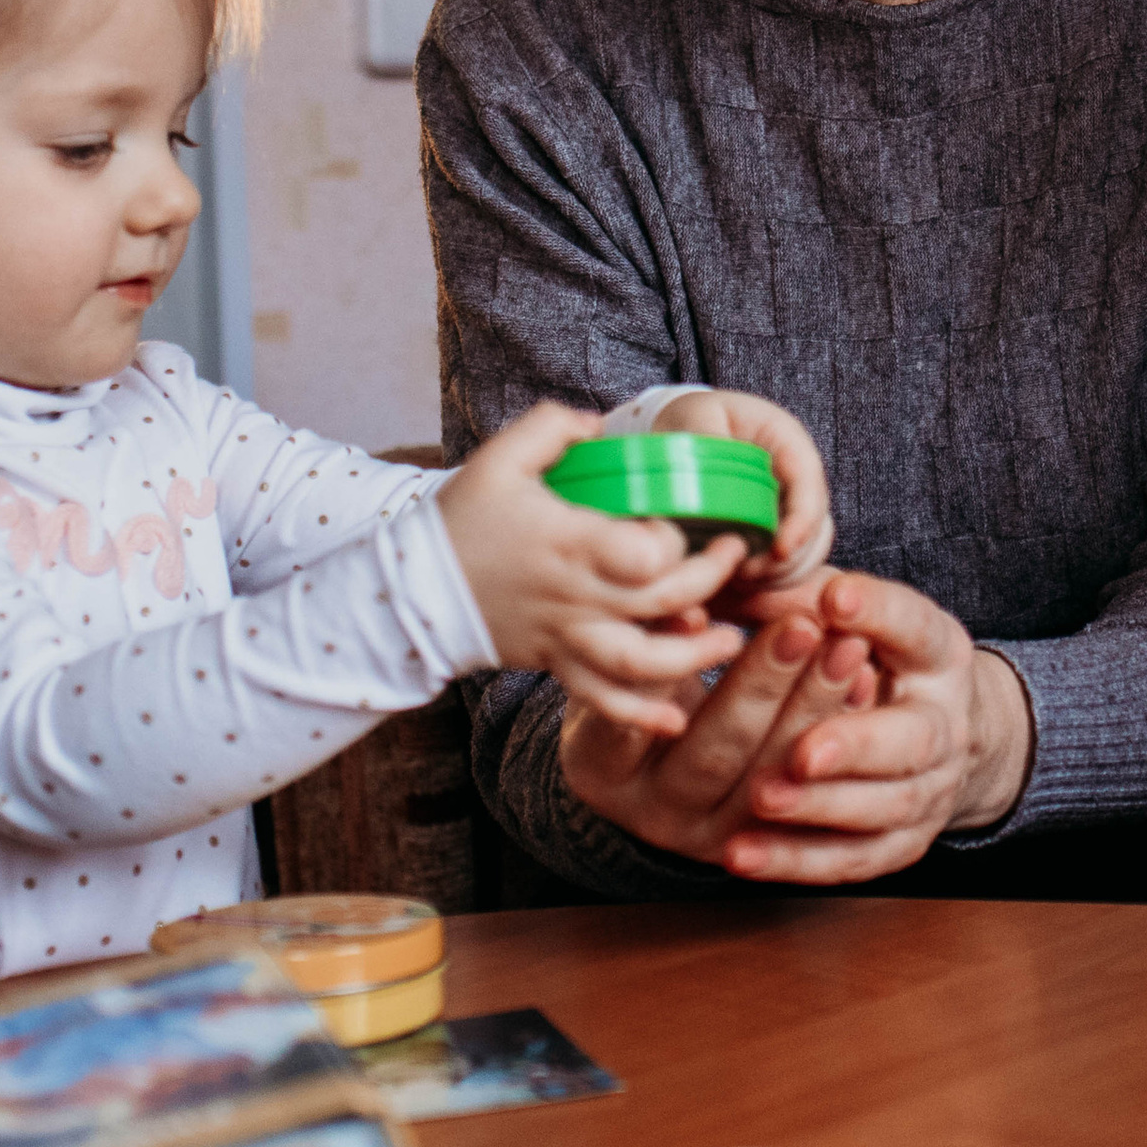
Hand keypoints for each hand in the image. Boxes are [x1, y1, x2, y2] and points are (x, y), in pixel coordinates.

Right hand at [437, 401, 746, 733]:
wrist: (411, 588)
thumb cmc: (461, 518)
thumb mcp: (500, 456)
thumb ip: (553, 426)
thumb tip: (600, 426)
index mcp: (568, 542)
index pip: (644, 553)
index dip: (672, 539)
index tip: (675, 521)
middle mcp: (575, 596)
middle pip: (661, 602)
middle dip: (711, 581)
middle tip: (734, 557)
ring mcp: (567, 637)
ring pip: (642, 662)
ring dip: (694, 656)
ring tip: (730, 640)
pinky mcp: (556, 663)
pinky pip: (603, 699)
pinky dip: (641, 715)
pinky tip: (675, 720)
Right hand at [558, 602, 877, 859]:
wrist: (659, 753)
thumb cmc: (641, 675)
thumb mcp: (631, 653)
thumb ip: (655, 632)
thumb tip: (694, 603)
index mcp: (599, 767)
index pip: (632, 722)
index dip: (670, 670)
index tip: (707, 617)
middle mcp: (650, 813)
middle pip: (713, 751)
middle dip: (763, 684)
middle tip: (803, 625)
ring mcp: (709, 838)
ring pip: (771, 778)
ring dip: (814, 708)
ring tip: (848, 646)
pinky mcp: (766, 843)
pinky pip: (811, 797)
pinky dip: (838, 737)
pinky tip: (865, 688)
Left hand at [648, 389, 834, 585]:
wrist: (691, 430)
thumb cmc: (695, 419)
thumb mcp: (695, 417)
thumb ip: (703, 439)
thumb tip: (706, 474)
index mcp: (785, 439)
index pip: (808, 482)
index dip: (802, 521)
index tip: (779, 551)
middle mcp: (798, 475)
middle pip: (817, 525)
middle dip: (789, 557)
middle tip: (746, 573)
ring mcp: (792, 504)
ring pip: (809, 551)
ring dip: (779, 572)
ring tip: (738, 576)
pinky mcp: (780, 529)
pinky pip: (791, 563)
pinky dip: (771, 579)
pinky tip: (739, 578)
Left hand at [726, 573, 1032, 884]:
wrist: (942, 733)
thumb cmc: (876, 654)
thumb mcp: (855, 612)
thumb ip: (803, 592)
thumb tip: (733, 573)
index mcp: (937, 652)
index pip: (915, 629)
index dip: (878, 613)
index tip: (834, 597)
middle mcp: (945, 724)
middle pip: (911, 740)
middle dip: (855, 744)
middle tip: (803, 750)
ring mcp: (930, 790)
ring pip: (882, 807)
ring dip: (821, 808)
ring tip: (762, 799)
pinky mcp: (901, 843)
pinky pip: (851, 860)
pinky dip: (796, 861)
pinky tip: (740, 855)